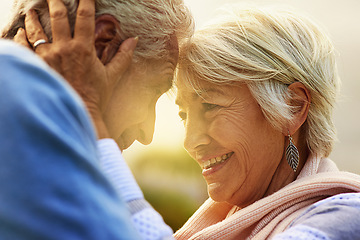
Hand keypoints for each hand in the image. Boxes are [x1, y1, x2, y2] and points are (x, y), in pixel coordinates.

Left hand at [14, 0, 137, 137]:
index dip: (85, 2)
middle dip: (55, 2)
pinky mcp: (37, 67)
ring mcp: (47, 57)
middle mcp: (63, 49)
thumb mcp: (112, 76)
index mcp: (83, 48)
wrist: (79, 112)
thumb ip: (123, 56)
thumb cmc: (96, 95)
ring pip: (37, 31)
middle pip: (57, 17)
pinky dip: (20, 38)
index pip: (85, 17)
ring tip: (31, 12)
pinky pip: (24, 48)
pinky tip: (19, 32)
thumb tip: (134, 40)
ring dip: (33, 19)